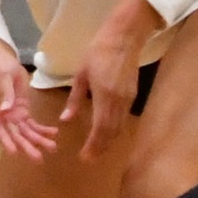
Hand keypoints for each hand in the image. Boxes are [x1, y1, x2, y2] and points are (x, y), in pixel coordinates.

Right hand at [0, 36, 56, 160]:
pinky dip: (41, 129)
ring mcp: (12, 114)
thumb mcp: (3, 76)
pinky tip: (53, 133)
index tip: (14, 152)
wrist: (0, 58)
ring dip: (37, 140)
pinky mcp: (21, 110)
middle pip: (14, 133)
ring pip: (25, 131)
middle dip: (26, 145)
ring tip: (52, 148)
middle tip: (38, 158)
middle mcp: (2, 114)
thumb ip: (5, 93)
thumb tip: (5, 111)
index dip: (5, 140)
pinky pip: (31, 123)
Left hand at [63, 0, 162, 161]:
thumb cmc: (98, 51)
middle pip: (111, 132)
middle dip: (101, 148)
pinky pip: (124, 119)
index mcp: (104, 96)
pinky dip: (115, 131)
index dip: (93, 145)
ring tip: (97, 151)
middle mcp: (118, 101)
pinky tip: (107, 134)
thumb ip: (74, 99)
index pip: (99, 128)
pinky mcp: (133, 95)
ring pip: (119, 128)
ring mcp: (128, 99)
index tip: (84, 156)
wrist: (124, 37)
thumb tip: (65, 120)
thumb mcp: (81, 74)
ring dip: (109, 141)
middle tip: (90, 159)